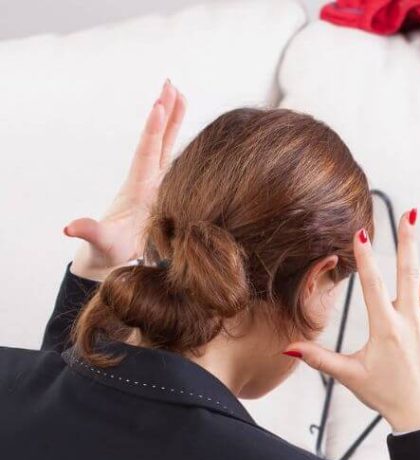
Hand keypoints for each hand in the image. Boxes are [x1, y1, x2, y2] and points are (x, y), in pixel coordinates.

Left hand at [65, 80, 185, 281]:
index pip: (147, 153)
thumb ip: (90, 232)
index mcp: (138, 188)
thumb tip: (70, 228)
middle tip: (170, 83)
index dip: (153, 130)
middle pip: (157, 140)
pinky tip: (190, 133)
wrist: (112, 257)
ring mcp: (156, 184)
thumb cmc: (110, 253)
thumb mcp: (102, 243)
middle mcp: (147, 180)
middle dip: (164, 112)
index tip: (159, 104)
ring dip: (174, 121)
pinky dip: (182, 143)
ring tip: (181, 94)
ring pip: (167, 146)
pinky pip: (175, 161)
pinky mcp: (164, 191)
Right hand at [287, 211, 419, 434]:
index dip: (365, 260)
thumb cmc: (385, 395)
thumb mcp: (350, 377)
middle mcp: (409, 322)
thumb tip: (288, 349)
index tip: (360, 233)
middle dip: (409, 241)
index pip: (373, 287)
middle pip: (409, 274)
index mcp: (386, 330)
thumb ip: (319, 359)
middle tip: (410, 213)